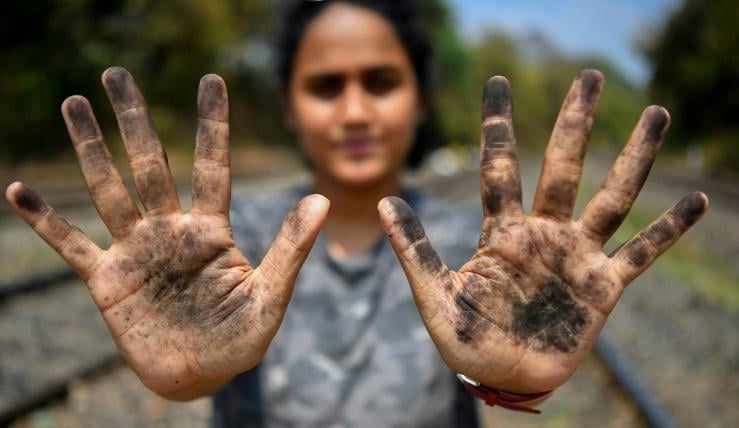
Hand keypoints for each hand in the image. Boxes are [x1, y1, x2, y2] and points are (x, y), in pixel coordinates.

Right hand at [5, 67, 328, 399]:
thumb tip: (322, 199)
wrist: (201, 375)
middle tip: (116, 74)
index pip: (212, 166)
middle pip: (149, 164)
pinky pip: (70, 245)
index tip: (211, 81)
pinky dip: (46, 220)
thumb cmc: (241, 339)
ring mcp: (136, 252)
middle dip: (133, 120)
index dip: (212, 124)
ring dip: (89, 149)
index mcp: (211, 231)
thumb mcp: (271, 295)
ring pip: (108, 190)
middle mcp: (170, 231)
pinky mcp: (108, 280)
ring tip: (74, 105)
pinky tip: (19, 189)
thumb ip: (291, 247)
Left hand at [378, 70, 707, 393]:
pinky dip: (667, 229)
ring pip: (611, 197)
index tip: (497, 82)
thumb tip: (383, 203)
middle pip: (562, 166)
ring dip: (635, 158)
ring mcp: (575, 256)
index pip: (499, 166)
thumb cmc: (466, 341)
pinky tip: (695, 200)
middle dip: (575, 123)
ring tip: (658, 114)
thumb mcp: (435, 296)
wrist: (503, 378)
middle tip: (591, 76)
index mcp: (501, 232)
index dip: (498, 124)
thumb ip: (416, 249)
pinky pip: (641, 252)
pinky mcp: (602, 286)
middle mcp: (542, 233)